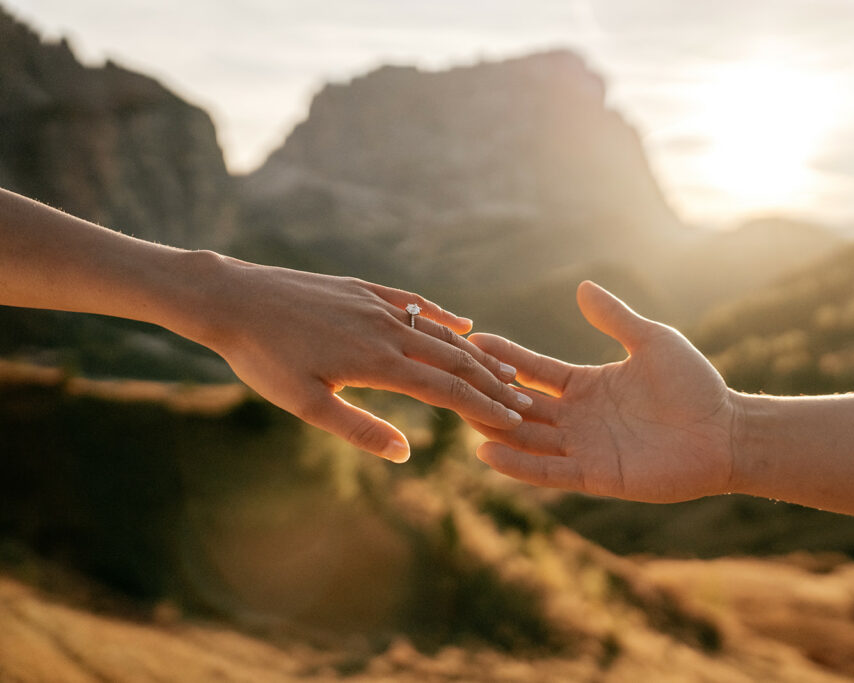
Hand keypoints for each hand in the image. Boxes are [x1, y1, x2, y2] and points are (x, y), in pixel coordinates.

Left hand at [198, 256, 529, 462]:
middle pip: (453, 357)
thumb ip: (359, 428)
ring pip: (439, 330)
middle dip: (491, 380)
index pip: (445, 388)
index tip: (511, 419)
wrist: (233, 299)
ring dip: (475, 351)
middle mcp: (386, 329)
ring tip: (503, 367)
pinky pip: (414, 302)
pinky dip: (443, 315)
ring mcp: (376, 305)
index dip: (481, 405)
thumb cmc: (264, 358)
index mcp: (376, 362)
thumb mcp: (307, 404)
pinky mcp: (362, 289)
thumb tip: (405, 453)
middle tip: (522, 398)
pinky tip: (463, 322)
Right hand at [468, 281, 736, 501]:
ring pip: (528, 438)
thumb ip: (615, 318)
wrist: (725, 432)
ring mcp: (585, 448)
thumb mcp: (651, 341)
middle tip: (453, 377)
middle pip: (522, 405)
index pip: (535, 370)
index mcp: (587, 386)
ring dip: (496, 427)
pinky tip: (487, 451)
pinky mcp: (596, 475)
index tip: (474, 339)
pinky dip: (519, 464)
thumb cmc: (694, 385)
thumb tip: (582, 286)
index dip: (506, 357)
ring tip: (461, 413)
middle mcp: (579, 418)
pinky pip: (550, 470)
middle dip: (490, 393)